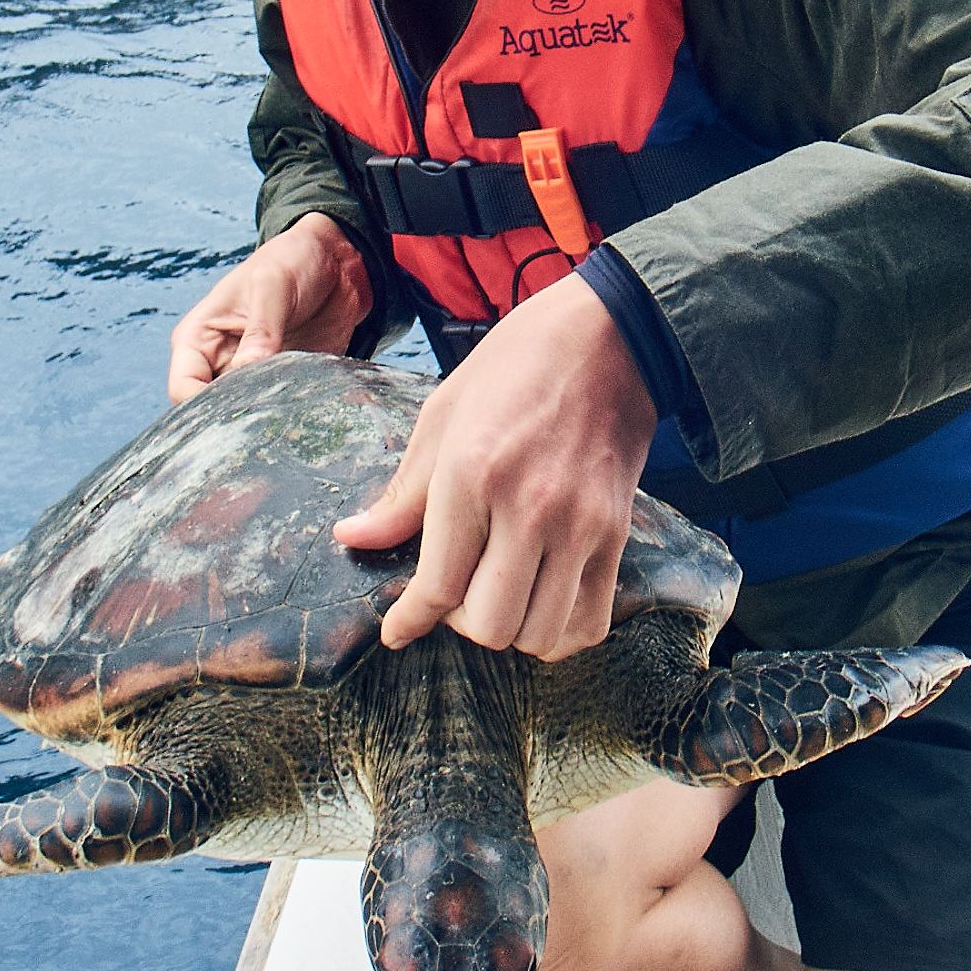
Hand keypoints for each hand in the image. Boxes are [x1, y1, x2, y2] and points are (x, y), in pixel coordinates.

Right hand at [168, 213, 374, 401]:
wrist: (335, 262)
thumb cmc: (291, 260)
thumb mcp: (273, 284)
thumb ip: (261, 328)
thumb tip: (249, 368)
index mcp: (198, 338)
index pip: (182, 388)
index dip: (201, 406)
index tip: (239, 408)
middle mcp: (219, 364)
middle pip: (210, 411)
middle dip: (233, 420)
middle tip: (266, 417)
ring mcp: (251, 377)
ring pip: (245, 416)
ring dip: (264, 419)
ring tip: (288, 411)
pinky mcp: (282, 384)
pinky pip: (279, 410)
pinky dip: (291, 415)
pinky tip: (308, 409)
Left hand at [333, 274, 658, 659]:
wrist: (610, 336)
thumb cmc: (516, 366)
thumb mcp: (443, 415)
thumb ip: (403, 493)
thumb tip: (352, 537)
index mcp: (472, 473)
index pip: (436, 585)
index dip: (409, 620)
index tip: (397, 631)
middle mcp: (529, 508)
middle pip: (489, 625)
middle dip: (461, 624)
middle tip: (453, 594)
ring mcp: (580, 525)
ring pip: (539, 634)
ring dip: (511, 630)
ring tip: (497, 595)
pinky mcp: (618, 534)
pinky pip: (590, 622)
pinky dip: (560, 632)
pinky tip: (540, 603)